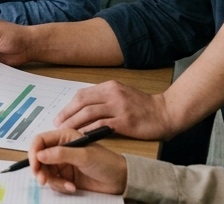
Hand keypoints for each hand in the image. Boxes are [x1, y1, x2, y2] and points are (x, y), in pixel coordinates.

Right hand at [29, 128, 127, 194]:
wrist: (120, 180)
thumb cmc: (106, 162)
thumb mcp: (84, 156)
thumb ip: (61, 154)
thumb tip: (39, 155)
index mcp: (64, 137)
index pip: (40, 141)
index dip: (33, 152)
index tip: (34, 165)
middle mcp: (61, 149)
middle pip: (39, 157)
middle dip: (39, 169)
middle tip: (43, 180)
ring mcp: (62, 163)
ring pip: (45, 172)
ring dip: (52, 180)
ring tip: (66, 185)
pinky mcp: (66, 177)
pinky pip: (54, 182)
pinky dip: (59, 186)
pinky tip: (71, 187)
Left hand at [55, 80, 173, 138]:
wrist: (166, 112)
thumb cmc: (143, 107)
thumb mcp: (121, 95)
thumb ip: (104, 98)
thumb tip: (82, 108)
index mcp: (109, 86)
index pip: (82, 94)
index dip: (68, 106)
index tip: (60, 116)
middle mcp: (112, 94)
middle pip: (81, 102)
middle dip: (67, 113)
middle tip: (57, 124)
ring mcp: (119, 106)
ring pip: (88, 113)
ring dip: (74, 122)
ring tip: (65, 131)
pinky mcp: (125, 120)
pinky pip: (101, 124)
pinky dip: (88, 130)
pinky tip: (81, 136)